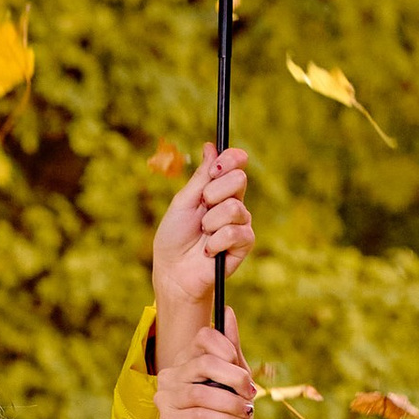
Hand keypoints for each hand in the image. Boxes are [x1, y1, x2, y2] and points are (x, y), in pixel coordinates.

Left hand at [151, 146, 252, 376]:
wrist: (174, 272)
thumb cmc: (174, 237)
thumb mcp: (183, 202)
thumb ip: (201, 177)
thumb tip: (211, 146)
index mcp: (217, 189)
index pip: (235, 165)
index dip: (231, 159)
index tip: (216, 166)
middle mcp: (232, 203)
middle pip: (239, 179)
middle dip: (215, 192)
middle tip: (202, 206)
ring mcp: (240, 223)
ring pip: (235, 208)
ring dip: (211, 222)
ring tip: (202, 234)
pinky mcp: (244, 244)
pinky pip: (236, 232)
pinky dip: (216, 242)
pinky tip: (209, 251)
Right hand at [157, 336, 255, 418]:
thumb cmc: (230, 416)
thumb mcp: (237, 381)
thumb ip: (231, 349)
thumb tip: (228, 312)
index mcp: (186, 362)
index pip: (202, 338)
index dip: (227, 349)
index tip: (243, 369)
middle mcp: (170, 377)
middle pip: (203, 364)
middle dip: (235, 378)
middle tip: (251, 393)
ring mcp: (166, 400)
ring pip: (202, 393)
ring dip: (232, 404)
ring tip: (246, 412)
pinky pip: (201, 415)